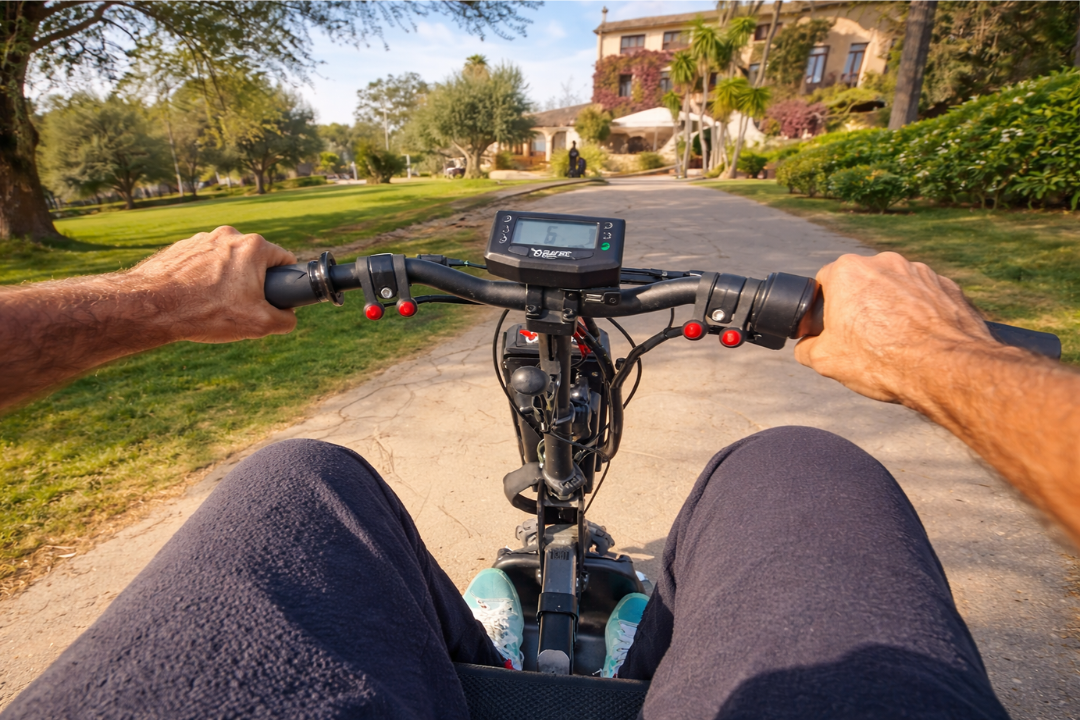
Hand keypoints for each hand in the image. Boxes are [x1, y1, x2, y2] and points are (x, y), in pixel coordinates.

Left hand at [129, 226, 297, 342]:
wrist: (151, 308)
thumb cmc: (207, 313)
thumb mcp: (259, 324)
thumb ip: (285, 320)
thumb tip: (288, 316)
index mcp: (253, 247)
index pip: (285, 260)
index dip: (285, 281)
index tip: (275, 298)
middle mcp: (229, 235)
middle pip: (254, 260)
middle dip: (252, 282)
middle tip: (241, 307)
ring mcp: (201, 239)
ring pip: (227, 262)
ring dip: (227, 280)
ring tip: (213, 305)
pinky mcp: (180, 248)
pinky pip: (202, 263)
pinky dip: (203, 279)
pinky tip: (195, 298)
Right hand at [793, 253, 994, 403]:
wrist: (945, 370)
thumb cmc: (882, 360)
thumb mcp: (825, 361)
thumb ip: (806, 347)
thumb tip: (806, 345)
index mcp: (848, 271)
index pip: (824, 282)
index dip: (825, 307)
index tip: (832, 328)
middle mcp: (884, 262)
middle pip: (862, 283)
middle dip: (860, 306)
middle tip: (864, 339)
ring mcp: (921, 272)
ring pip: (896, 289)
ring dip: (892, 309)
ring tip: (896, 343)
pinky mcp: (948, 286)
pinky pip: (925, 298)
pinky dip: (921, 315)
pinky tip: (921, 340)